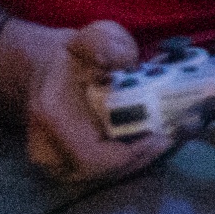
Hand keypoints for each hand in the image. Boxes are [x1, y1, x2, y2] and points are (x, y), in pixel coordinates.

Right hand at [13, 18, 169, 181]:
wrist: (43, 71)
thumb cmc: (74, 56)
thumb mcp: (93, 37)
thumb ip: (105, 43)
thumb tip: (119, 60)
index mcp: (52, 115)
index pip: (92, 156)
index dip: (131, 154)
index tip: (162, 136)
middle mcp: (46, 147)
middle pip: (102, 172)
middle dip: (142, 158)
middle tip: (171, 136)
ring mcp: (54, 161)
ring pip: (104, 176)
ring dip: (138, 161)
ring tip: (164, 138)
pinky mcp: (66, 166)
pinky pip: (102, 172)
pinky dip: (129, 160)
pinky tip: (150, 142)